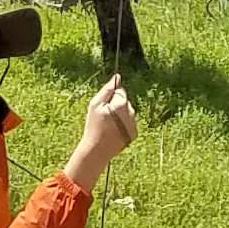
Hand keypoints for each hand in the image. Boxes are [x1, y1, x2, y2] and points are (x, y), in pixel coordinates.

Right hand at [66, 75, 138, 190]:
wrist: (97, 150)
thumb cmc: (94, 126)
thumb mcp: (95, 105)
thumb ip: (107, 89)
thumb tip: (117, 77)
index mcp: (122, 104)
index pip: (120, 91)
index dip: (110, 98)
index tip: (103, 108)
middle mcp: (131, 112)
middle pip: (124, 102)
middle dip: (116, 106)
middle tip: (104, 117)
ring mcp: (134, 124)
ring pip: (127, 112)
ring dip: (120, 115)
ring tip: (108, 126)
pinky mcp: (134, 133)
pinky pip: (130, 123)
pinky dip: (124, 125)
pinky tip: (114, 131)